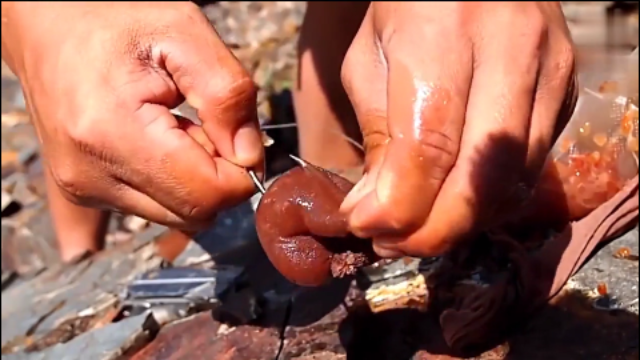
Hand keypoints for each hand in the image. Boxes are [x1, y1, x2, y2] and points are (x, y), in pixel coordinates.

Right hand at [1, 2, 263, 228]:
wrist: (49, 24)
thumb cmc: (115, 19)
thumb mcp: (185, 34)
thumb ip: (228, 95)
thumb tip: (250, 157)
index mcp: (113, 134)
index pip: (205, 196)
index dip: (239, 171)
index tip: (237, 134)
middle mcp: (90, 175)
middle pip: (192, 214)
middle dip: (217, 176)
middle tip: (204, 124)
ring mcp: (83, 188)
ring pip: (175, 215)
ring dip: (193, 179)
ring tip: (175, 126)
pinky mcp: (83, 191)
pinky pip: (151, 207)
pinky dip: (169, 181)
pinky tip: (157, 141)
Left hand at [339, 2, 577, 256]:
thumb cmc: (407, 7)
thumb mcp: (370, 59)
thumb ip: (377, 135)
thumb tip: (377, 212)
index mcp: (444, 34)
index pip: (429, 146)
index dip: (397, 205)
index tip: (365, 226)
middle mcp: (510, 51)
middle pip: (483, 175)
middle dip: (434, 230)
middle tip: (393, 243)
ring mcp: (549, 71)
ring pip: (515, 180)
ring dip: (462, 222)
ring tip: (419, 228)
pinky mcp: (567, 89)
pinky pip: (533, 166)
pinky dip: (491, 199)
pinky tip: (456, 201)